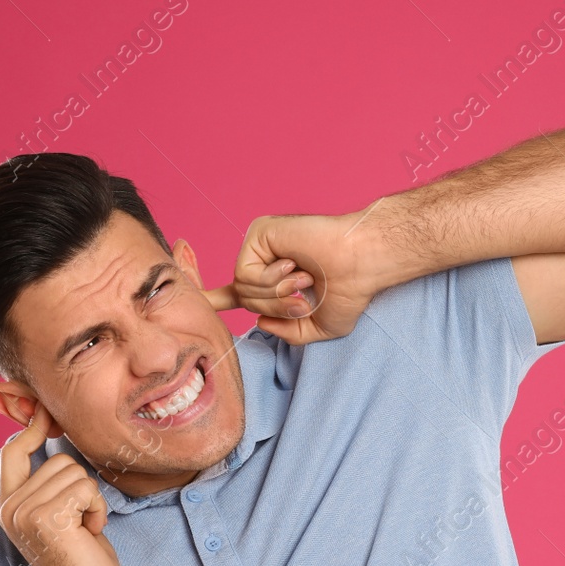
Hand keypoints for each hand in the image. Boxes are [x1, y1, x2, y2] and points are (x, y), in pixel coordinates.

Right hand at [0, 405, 122, 565]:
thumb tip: (53, 439)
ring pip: (74, 472)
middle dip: (81, 486)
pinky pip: (86, 488)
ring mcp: (24, 512)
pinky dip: (98, 508)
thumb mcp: (59, 513)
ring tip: (83, 528)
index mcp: (9, 505)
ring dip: (91, 499)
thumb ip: (49, 485)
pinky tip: (90, 532)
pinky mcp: (46, 518)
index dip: (30, 428)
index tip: (46, 411)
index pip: (12, 452)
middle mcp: (10, 508)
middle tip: (80, 521)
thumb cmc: (82, 557)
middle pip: (57, 460)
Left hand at [227, 213, 379, 344]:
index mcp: (278, 277)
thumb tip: (259, 321)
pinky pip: (246, 274)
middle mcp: (266, 258)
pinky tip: (293, 266)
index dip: (219, 299)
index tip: (202, 301)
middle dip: (275, 308)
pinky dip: (271, 280)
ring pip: (243, 289)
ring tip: (305, 280)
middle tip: (305, 300)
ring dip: (276, 295)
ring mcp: (261, 245)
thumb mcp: (319, 327)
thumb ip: (288, 332)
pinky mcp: (258, 233)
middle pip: (245, 299)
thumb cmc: (349, 291)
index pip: (241, 291)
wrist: (361, 264)